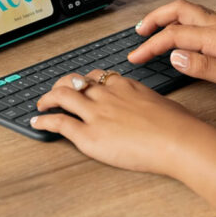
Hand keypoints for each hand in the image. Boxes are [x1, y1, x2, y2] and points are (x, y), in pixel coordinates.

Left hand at [31, 69, 206, 176]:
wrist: (178, 140)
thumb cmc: (178, 125)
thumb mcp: (161, 103)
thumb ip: (147, 103)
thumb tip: (150, 109)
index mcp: (124, 85)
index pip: (96, 77)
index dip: (84, 81)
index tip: (80, 85)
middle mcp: (107, 94)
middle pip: (74, 81)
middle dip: (61, 85)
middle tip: (55, 92)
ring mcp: (96, 113)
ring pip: (62, 96)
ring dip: (47, 99)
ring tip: (41, 105)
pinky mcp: (90, 135)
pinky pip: (60, 123)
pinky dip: (44, 122)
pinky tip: (37, 123)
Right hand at [127, 0, 215, 104]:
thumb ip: (204, 66)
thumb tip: (174, 56)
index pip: (174, 35)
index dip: (151, 45)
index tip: (135, 57)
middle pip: (179, 11)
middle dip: (155, 19)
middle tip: (138, 33)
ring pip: (190, 12)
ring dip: (168, 17)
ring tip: (152, 30)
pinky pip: (201, 19)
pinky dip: (183, 22)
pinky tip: (182, 34)